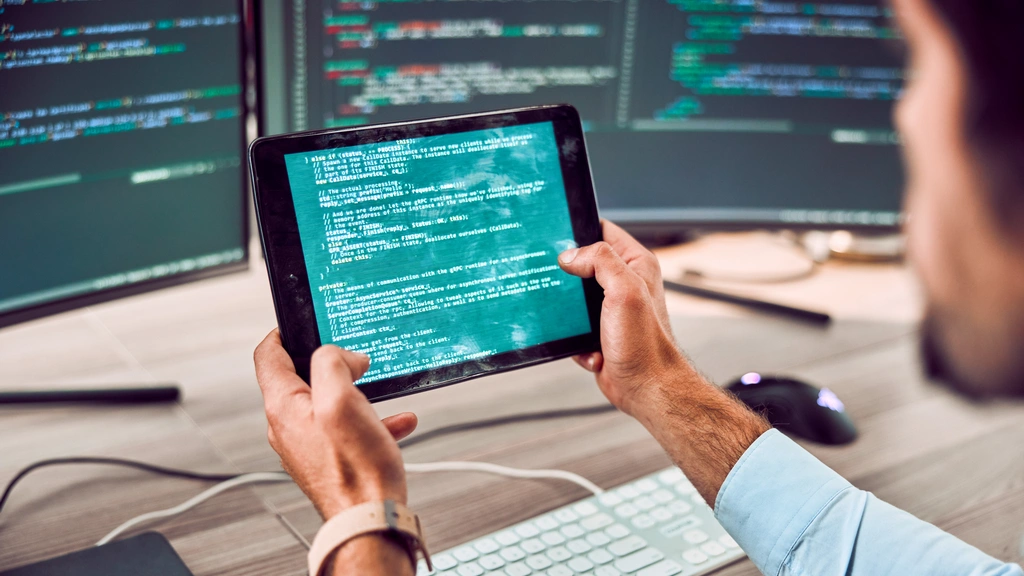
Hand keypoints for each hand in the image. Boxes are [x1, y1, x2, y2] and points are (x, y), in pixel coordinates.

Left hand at [254, 330, 417, 519]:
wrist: (369, 518)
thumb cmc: (355, 468)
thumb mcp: (341, 399)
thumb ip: (332, 364)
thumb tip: (338, 354)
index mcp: (284, 407)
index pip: (267, 356)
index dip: (283, 332)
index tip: (301, 323)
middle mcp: (289, 427)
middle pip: (300, 378)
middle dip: (331, 364)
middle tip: (355, 360)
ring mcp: (308, 445)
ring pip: (327, 404)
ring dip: (356, 393)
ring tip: (379, 391)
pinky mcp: (328, 460)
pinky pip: (346, 429)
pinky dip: (369, 419)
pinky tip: (396, 421)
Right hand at [558, 220, 686, 415]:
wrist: (647, 389)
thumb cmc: (645, 345)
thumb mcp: (624, 291)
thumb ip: (600, 262)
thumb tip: (571, 254)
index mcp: (636, 265)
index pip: (603, 231)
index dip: (580, 230)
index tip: (559, 237)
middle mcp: (625, 283)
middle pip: (583, 263)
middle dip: (567, 276)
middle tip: (560, 285)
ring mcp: (611, 308)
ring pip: (574, 297)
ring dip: (570, 314)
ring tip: (579, 325)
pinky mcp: (600, 331)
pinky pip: (575, 326)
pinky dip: (577, 339)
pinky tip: (592, 349)